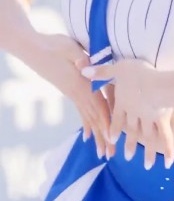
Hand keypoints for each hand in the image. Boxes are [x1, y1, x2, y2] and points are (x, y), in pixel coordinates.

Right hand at [30, 34, 110, 156]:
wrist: (33, 48)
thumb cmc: (53, 45)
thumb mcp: (69, 49)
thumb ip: (80, 59)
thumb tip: (85, 66)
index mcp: (81, 85)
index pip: (98, 107)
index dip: (106, 122)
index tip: (112, 140)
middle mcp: (78, 93)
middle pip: (95, 118)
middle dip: (104, 136)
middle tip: (110, 155)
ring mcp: (73, 94)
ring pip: (89, 118)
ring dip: (97, 136)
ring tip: (102, 153)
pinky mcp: (70, 92)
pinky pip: (81, 112)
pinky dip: (87, 125)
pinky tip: (88, 137)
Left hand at [83, 58, 173, 168]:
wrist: (157, 84)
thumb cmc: (137, 74)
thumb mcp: (117, 69)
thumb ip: (101, 72)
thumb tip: (81, 70)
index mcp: (123, 103)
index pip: (116, 118)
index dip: (113, 129)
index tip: (110, 139)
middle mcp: (134, 115)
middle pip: (132, 132)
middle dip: (130, 145)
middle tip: (128, 158)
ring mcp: (149, 121)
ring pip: (147, 138)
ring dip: (148, 152)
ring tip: (147, 166)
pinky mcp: (163, 121)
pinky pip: (166, 138)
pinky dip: (168, 150)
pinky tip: (168, 163)